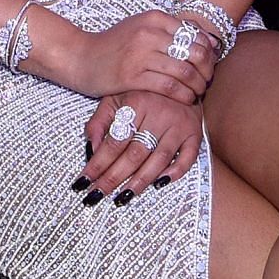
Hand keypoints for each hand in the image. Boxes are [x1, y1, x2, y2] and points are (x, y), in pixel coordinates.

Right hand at [65, 9, 214, 101]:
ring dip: (198, 85)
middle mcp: (149, 33)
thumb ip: (171, 32)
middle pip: (195, 52)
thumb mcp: (141, 28)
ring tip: (198, 92)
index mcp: (154, 18)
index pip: (195, 35)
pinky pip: (169, 87)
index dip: (208, 52)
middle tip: (206, 80)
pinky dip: (184, 95)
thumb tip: (209, 41)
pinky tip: (186, 99)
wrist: (80, 57)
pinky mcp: (132, 77)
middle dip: (207, 70)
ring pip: (185, 72)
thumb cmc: (114, 45)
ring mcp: (140, 55)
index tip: (208, 65)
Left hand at [77, 92, 202, 204]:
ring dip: (139, 182)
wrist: (179, 80)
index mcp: (136, 104)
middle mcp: (159, 114)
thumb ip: (99, 121)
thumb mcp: (115, 98)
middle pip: (134, 154)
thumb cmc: (141, 94)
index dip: (97, 164)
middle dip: (113, 178)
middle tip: (96, 196)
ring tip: (122, 197)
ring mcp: (179, 125)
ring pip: (158, 160)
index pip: (114, 142)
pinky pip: (187, 157)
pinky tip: (159, 185)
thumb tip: (90, 149)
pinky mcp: (194, 133)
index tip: (83, 182)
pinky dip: (175, 173)